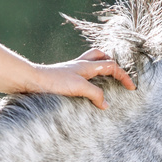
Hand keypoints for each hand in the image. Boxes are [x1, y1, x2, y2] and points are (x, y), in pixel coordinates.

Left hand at [21, 49, 135, 109]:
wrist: (31, 81)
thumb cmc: (53, 81)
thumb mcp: (78, 88)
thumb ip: (95, 94)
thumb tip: (106, 104)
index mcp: (86, 66)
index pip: (111, 67)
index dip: (124, 76)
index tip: (131, 88)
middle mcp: (79, 65)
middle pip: (100, 56)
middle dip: (111, 62)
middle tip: (117, 73)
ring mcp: (71, 70)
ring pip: (90, 62)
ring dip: (99, 66)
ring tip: (105, 77)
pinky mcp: (63, 77)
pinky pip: (80, 73)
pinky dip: (87, 77)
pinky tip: (85, 87)